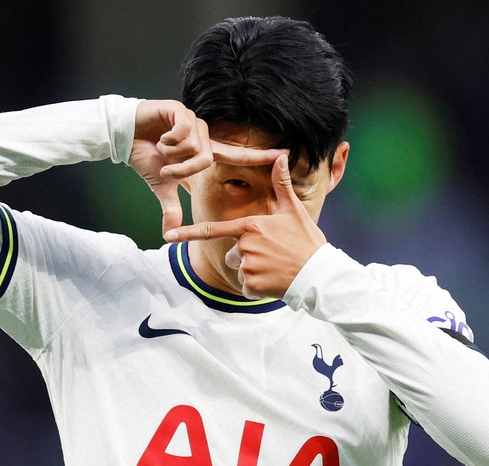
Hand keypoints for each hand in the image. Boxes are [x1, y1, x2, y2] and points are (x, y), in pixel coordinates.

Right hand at [129, 100, 286, 234]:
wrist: (124, 137)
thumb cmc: (145, 157)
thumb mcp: (162, 186)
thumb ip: (171, 207)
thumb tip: (168, 233)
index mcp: (204, 150)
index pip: (237, 155)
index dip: (260, 156)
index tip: (284, 155)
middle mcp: (203, 134)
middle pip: (207, 159)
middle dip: (184, 169)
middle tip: (168, 169)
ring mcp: (193, 121)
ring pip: (195, 146)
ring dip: (174, 154)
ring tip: (161, 148)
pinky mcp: (180, 110)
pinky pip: (183, 131)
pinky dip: (169, 140)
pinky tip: (159, 136)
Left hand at [163, 154, 327, 299]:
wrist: (320, 274)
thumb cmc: (307, 242)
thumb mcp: (294, 211)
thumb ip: (282, 184)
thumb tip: (280, 155)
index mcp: (251, 226)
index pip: (213, 230)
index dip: (188, 233)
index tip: (168, 235)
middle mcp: (245, 245)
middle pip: (232, 253)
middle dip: (247, 257)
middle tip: (272, 256)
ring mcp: (248, 266)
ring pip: (239, 270)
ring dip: (254, 273)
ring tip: (276, 268)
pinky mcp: (252, 285)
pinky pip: (246, 287)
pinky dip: (258, 288)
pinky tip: (275, 281)